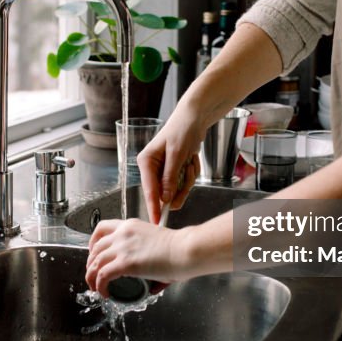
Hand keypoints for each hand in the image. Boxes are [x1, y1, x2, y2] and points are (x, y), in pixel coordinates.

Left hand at [85, 219, 191, 294]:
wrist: (185, 250)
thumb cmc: (179, 248)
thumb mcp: (158, 245)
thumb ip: (151, 260)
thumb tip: (153, 287)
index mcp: (130, 225)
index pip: (102, 228)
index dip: (93, 243)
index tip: (94, 254)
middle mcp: (123, 234)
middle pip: (95, 248)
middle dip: (91, 263)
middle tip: (94, 275)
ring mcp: (122, 248)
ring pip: (95, 262)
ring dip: (92, 276)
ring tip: (96, 287)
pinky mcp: (125, 263)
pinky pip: (103, 275)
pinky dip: (100, 285)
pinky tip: (104, 292)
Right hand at [137, 109, 205, 223]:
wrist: (195, 118)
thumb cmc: (182, 130)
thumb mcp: (176, 154)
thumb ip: (170, 177)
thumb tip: (164, 199)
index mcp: (146, 162)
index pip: (149, 190)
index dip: (154, 206)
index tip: (156, 221)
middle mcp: (152, 168)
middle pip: (165, 193)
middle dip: (180, 186)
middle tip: (188, 171)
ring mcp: (164, 171)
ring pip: (176, 190)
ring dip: (188, 178)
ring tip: (190, 160)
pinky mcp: (174, 171)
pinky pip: (184, 183)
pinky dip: (191, 173)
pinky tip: (192, 159)